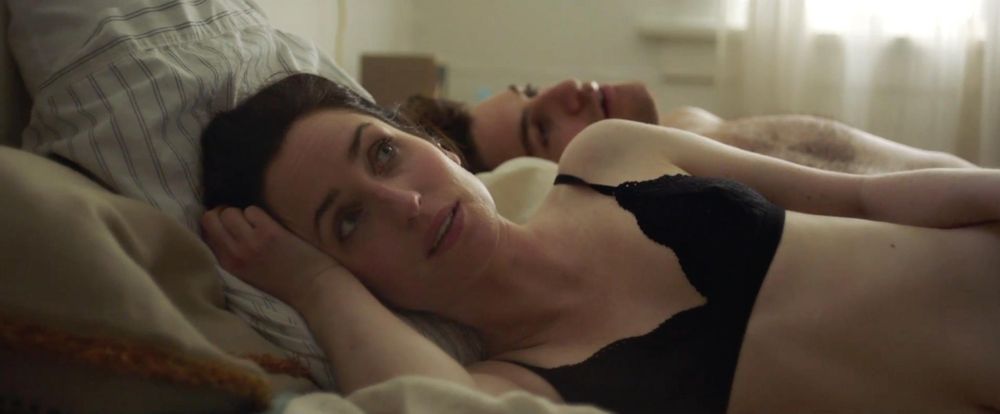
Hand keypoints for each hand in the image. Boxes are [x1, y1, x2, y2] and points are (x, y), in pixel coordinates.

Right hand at [201, 205, 341, 307]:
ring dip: (244, 213)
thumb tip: (220, 228)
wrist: (314, 289)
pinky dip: (261, 214)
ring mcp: (250, 243)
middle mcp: (234, 254)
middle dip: (223, 213)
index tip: (228, 224)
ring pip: (231, 211)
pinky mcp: (269, 233)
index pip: (205, 234)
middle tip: (241, 219)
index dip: (215, 224)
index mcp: (227, 266)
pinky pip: (253, 210)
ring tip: (259, 224)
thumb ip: (231, 254)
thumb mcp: (246, 274)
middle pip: (211, 218)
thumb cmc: (284, 281)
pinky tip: (273, 225)